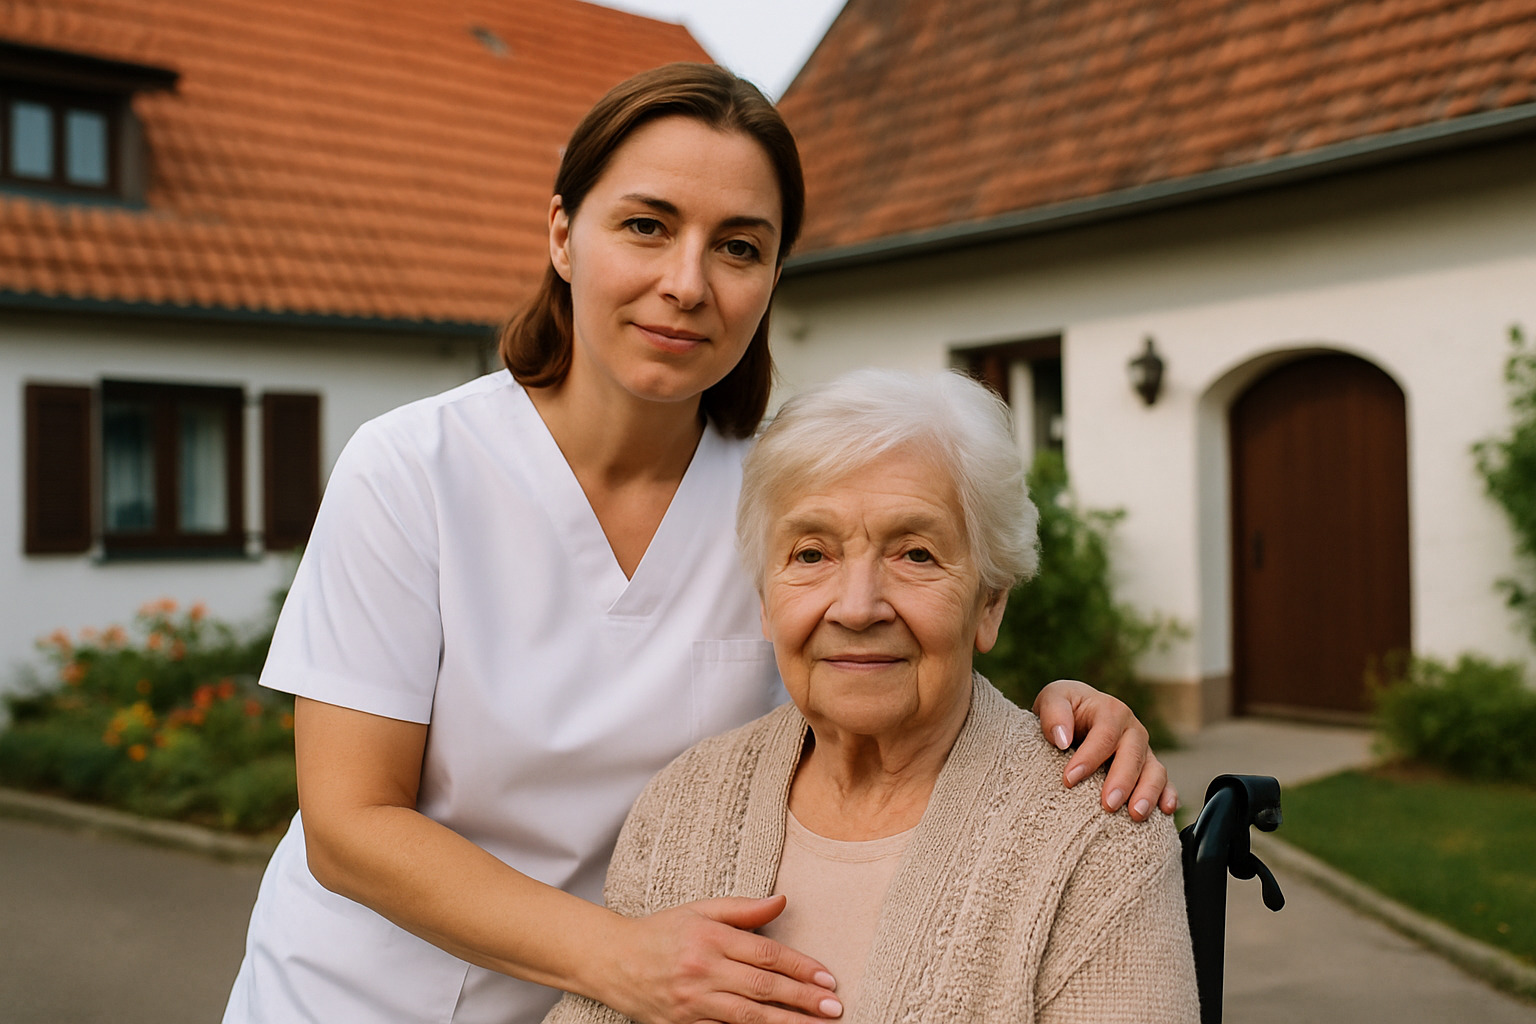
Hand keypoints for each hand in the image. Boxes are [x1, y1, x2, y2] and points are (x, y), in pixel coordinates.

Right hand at [601, 895, 842, 1023]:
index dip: (801, 967)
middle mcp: (703, 970)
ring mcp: (693, 1002)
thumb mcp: (700, 910)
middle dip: (802, 999)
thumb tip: (783, 901)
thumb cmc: (662, 932)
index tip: (827, 978)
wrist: (612, 961)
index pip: (766, 954)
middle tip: (834, 1007)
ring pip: (748, 1017)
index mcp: (710, 938)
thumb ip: (743, 908)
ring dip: (786, 1023)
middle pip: (763, 987)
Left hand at [1033, 679, 1176, 820]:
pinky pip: (1165, 782)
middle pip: (1133, 755)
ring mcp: (1143, 750)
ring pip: (1154, 770)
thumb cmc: (1064, 709)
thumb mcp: (1052, 699)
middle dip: (1122, 781)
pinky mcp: (1149, 769)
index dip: (1089, 758)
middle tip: (1108, 805)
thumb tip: (1062, 739)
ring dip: (1148, 793)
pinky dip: (1168, 795)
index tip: (1069, 780)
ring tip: (1136, 815)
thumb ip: (1053, 712)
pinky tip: (1165, 810)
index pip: (1104, 736)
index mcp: (1111, 711)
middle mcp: (1132, 730)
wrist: (1077, 714)